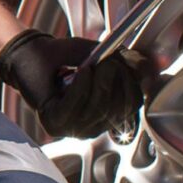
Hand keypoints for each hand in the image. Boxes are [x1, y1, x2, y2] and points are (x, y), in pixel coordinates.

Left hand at [0, 30, 142, 140]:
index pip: (131, 109)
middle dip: (116, 83)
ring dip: (98, 83)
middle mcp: (90, 127)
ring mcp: (71, 128)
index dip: (133, 88)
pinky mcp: (54, 123)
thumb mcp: (104, 56)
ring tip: (92, 65)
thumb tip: (152, 70)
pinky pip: (75, 107)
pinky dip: (80, 87)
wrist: (31, 53)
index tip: (128, 67)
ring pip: (97, 109)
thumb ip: (129, 64)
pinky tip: (81, 73)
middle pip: (115, 111)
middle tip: (108, 62)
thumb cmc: (64, 57)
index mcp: (105, 115)